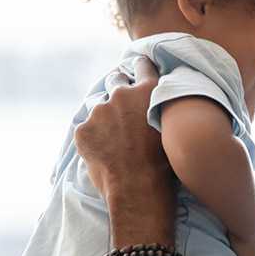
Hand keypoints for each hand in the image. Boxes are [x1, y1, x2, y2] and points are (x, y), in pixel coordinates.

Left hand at [74, 58, 176, 244]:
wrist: (139, 190)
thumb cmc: (164, 164)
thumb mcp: (171, 129)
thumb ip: (160, 109)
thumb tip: (156, 105)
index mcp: (148, 91)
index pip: (143, 66)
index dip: (140, 67)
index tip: (138, 68)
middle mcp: (122, 95)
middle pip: (116, 80)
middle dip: (118, 89)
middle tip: (123, 107)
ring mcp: (99, 111)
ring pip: (99, 107)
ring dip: (105, 117)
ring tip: (114, 139)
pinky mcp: (83, 130)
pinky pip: (86, 128)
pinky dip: (93, 136)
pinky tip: (104, 152)